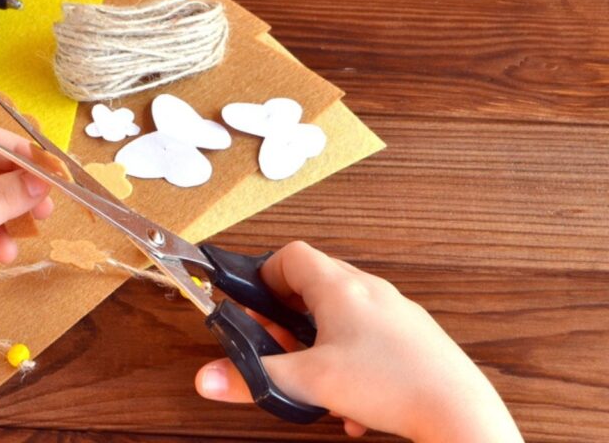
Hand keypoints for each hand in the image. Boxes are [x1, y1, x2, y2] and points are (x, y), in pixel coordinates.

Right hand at [194, 242, 521, 441]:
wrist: (458, 411)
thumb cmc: (392, 385)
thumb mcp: (309, 382)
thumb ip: (255, 378)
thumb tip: (209, 377)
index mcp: (341, 288)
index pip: (291, 256)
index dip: (264, 275)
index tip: (253, 305)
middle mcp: (370, 291)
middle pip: (315, 283)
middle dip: (288, 315)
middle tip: (276, 343)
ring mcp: (396, 313)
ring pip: (342, 315)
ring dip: (319, 340)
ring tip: (313, 374)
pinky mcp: (413, 339)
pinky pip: (369, 338)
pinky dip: (350, 361)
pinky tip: (350, 400)